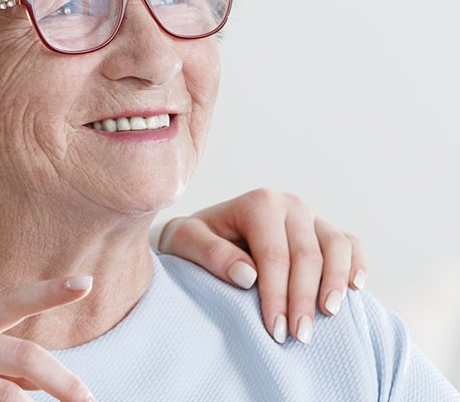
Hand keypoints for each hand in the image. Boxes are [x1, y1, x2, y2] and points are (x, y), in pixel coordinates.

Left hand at [158, 188, 366, 344]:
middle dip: (303, 299)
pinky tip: (354, 290)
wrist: (203, 232)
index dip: (277, 295)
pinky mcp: (324, 230)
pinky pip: (350, 244)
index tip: (276, 330)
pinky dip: (356, 264)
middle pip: (307, 256)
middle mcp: (289, 205)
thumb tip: (248, 276)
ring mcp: (310, 216)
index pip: (274, 255)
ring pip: (336, 248)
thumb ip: (210, 254)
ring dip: (335, 284)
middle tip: (299, 337)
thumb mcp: (185, 241)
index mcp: (258, 204)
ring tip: (328, 315)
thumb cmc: (193, 240)